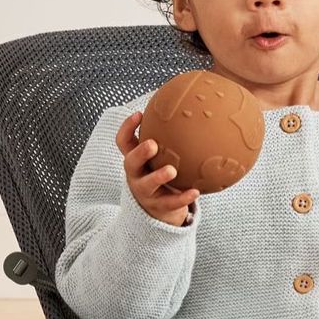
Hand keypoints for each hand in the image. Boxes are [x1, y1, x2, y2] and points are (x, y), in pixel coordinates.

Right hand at [117, 110, 198, 226]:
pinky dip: (183, 198)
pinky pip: (170, 203)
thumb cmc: (161, 176)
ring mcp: (146, 192)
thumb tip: (189, 108)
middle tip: (152, 144)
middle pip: (130, 162)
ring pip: (147, 184)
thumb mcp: (160, 158)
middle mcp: (136, 175)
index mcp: (135, 160)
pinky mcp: (159, 207)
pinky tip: (195, 192)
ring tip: (172, 170)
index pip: (123, 142)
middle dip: (140, 152)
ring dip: (158, 176)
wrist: (159, 211)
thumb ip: (168, 139)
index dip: (127, 128)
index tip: (139, 114)